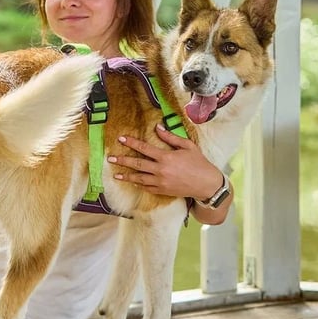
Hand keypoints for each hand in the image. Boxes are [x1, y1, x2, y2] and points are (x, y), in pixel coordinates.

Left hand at [109, 124, 224, 199]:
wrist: (206, 184)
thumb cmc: (199, 163)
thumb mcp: (187, 146)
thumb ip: (170, 137)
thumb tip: (158, 127)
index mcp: (166, 157)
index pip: (144, 148)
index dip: (132, 143)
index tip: (121, 139)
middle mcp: (161, 170)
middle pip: (137, 164)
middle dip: (123, 161)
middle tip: (111, 159)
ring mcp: (161, 182)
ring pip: (139, 178)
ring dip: (126, 176)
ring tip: (116, 175)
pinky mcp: (163, 191)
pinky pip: (147, 188)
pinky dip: (139, 185)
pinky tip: (133, 182)